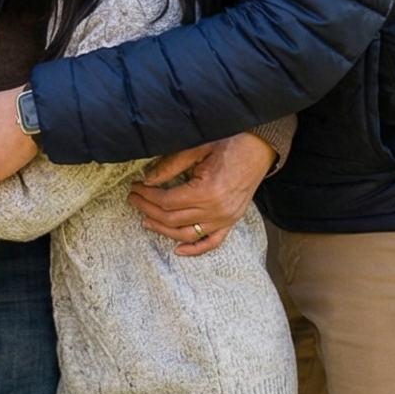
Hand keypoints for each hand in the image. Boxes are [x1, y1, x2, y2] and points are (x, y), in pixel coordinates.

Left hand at [129, 132, 274, 256]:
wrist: (260, 147)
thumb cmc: (231, 143)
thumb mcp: (198, 148)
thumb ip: (171, 165)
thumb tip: (148, 180)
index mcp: (207, 191)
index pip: (167, 201)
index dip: (147, 196)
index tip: (135, 188)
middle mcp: (216, 210)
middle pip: (172, 219)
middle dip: (149, 210)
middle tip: (134, 200)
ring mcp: (226, 218)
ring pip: (187, 234)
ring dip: (163, 230)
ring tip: (146, 220)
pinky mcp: (232, 220)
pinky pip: (212, 242)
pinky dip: (195, 249)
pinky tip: (178, 250)